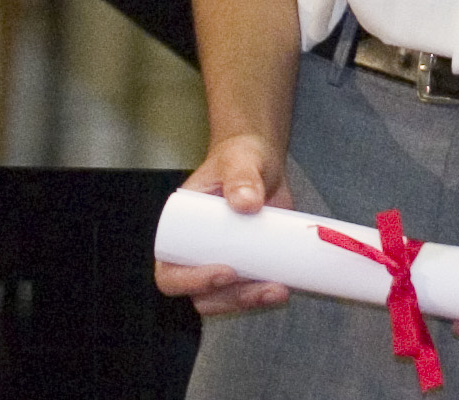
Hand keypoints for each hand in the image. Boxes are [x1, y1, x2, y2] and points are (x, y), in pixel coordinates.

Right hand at [154, 131, 294, 315]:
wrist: (262, 161)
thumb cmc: (239, 158)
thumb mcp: (239, 160)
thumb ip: (242, 176)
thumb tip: (247, 204)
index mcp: (178, 233)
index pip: (170, 272)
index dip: (192, 282)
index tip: (227, 272)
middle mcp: (195, 255)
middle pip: (201, 296)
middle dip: (232, 298)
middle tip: (264, 287)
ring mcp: (222, 262)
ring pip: (226, 298)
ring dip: (250, 300)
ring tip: (279, 290)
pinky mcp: (247, 264)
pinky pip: (250, 288)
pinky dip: (265, 292)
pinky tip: (287, 285)